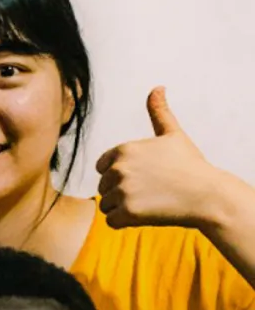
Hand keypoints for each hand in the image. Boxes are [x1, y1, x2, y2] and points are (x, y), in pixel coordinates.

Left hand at [96, 88, 217, 230]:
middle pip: (103, 187)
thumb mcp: (173, 135)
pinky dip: (126, 221)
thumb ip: (159, 113)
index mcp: (123, 149)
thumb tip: (157, 88)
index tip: (143, 175)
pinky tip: (147, 213)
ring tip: (150, 201)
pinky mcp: (127, 212)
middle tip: (151, 190)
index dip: (120, 173)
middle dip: (122, 191)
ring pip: (106, 205)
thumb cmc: (190, 165)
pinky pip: (111, 221)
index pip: (101, 167)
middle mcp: (119, 168)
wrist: (207, 195)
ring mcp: (122, 190)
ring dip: (123, 207)